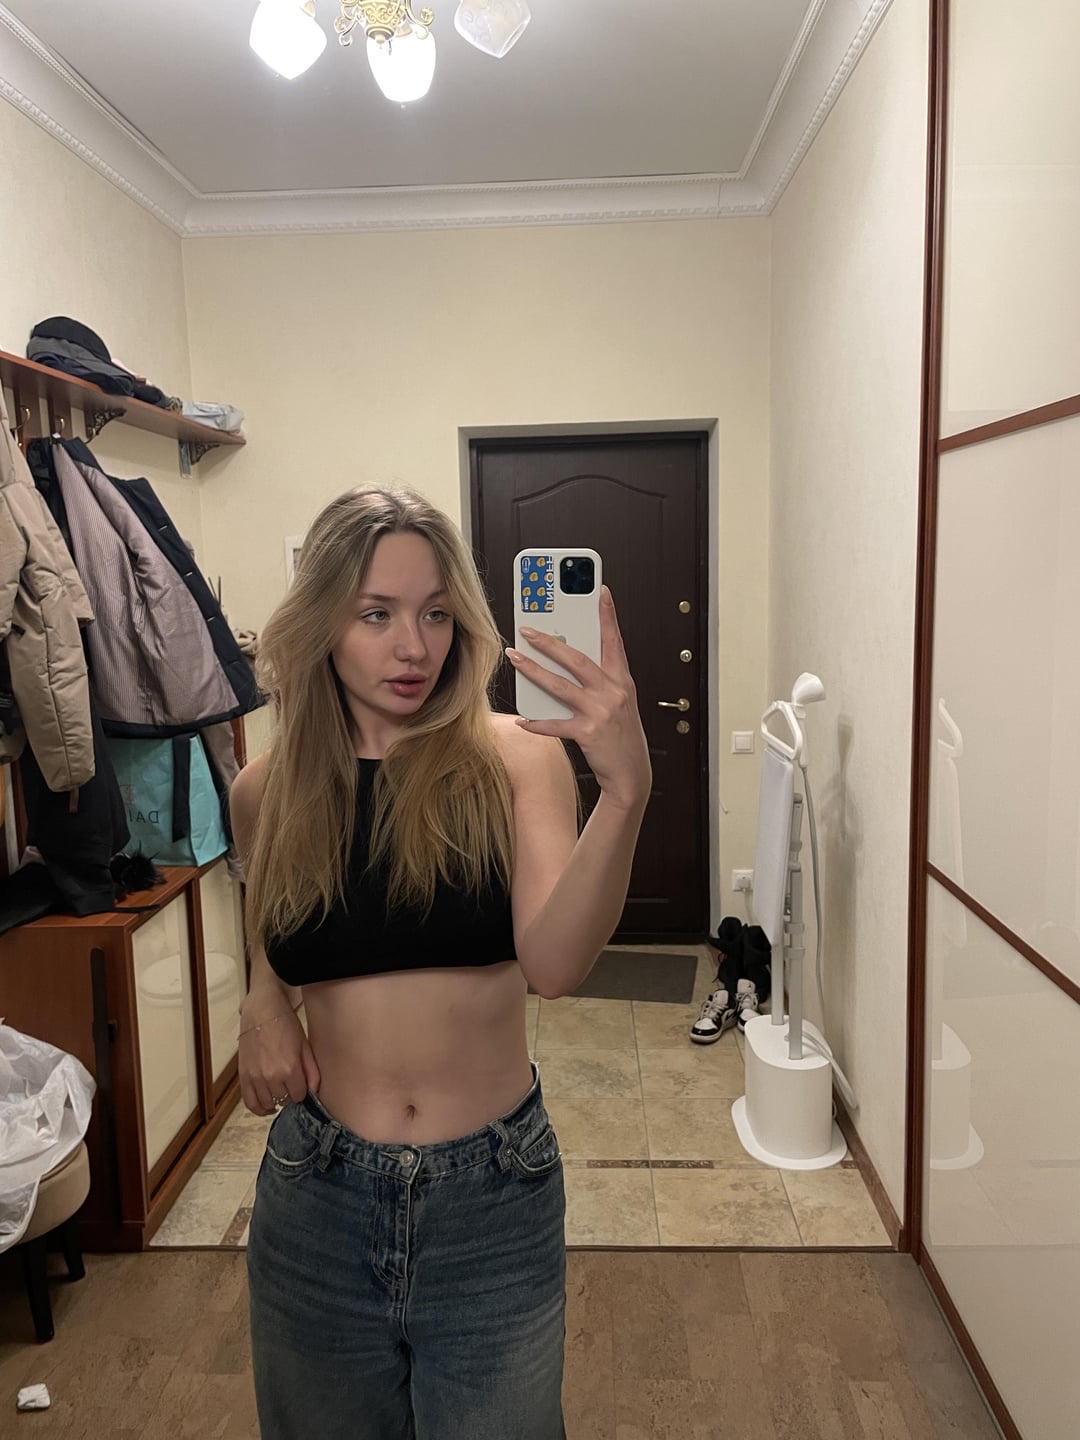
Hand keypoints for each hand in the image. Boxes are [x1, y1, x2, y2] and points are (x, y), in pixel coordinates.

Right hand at [238, 1007, 320, 1116]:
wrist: (262, 1011)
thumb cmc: (285, 1025)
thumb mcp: (305, 1046)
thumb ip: (312, 1071)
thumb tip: (313, 1091)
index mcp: (290, 1069)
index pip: (299, 1096)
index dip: (301, 1092)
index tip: (300, 1085)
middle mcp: (271, 1077)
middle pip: (284, 1100)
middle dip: (289, 1094)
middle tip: (290, 1085)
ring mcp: (255, 1077)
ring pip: (267, 1103)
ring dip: (275, 1101)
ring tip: (279, 1094)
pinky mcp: (243, 1076)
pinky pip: (250, 1102)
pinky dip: (258, 1108)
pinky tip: (266, 1106)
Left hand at [506, 585, 651, 812]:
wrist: (632, 774)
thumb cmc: (622, 735)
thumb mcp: (619, 703)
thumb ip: (599, 682)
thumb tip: (565, 663)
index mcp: (622, 681)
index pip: (614, 641)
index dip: (608, 615)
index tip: (600, 591)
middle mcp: (613, 692)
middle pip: (577, 659)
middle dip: (550, 642)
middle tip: (527, 630)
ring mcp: (600, 712)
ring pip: (560, 686)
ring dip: (533, 671)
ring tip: (514, 658)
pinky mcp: (587, 733)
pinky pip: (554, 724)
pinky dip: (536, 722)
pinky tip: (522, 718)